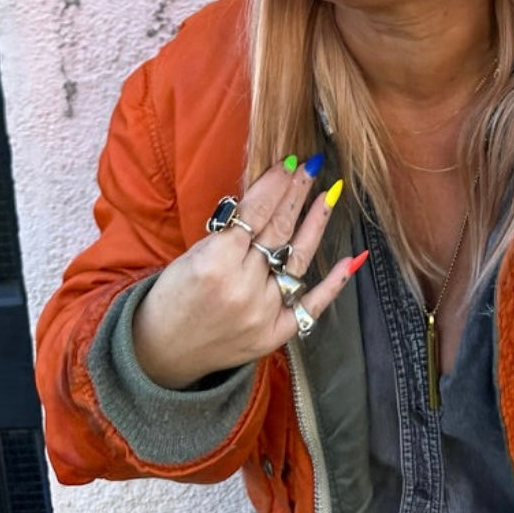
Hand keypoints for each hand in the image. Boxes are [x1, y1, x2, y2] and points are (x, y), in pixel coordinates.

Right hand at [132, 160, 358, 388]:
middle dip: (295, 195)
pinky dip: (333, 284)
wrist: (162, 350)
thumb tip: (268, 195)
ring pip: (298, 260)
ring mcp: (262, 313)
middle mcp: (243, 288)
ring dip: (315, 224)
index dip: (274, 185)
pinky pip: (310, 306)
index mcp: (215, 264)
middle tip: (311, 168)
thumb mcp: (193, 253)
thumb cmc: (174, 294)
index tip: (289, 162)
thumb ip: (230, 231)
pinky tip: (351, 259)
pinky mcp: (273, 335)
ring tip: (329, 195)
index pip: (255, 214)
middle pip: (278, 231)